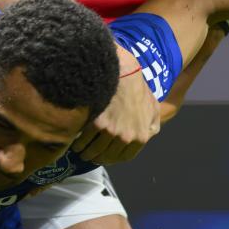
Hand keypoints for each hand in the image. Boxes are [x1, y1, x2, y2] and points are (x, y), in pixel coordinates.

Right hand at [71, 45, 159, 163]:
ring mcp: (111, 131)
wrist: (122, 71)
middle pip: (107, 156)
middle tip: (89, 154)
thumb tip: (149, 134)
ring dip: (86, 153)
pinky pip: (84, 139)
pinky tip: (75, 141)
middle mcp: (126, 138)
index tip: (105, 156)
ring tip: (80, 150)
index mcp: (140, 137)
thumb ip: (153, 123)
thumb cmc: (137, 87)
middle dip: (97, 157)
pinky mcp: (96, 123)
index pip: (124, 157)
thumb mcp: (153, 106)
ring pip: (94, 151)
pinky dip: (78, 142)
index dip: (113, 158)